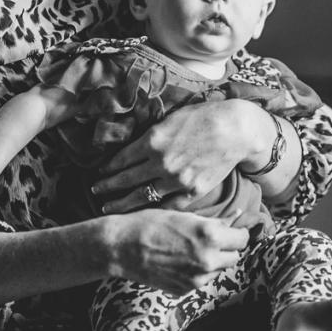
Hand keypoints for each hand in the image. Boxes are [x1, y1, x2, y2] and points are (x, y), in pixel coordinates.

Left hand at [92, 100, 251, 213]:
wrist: (235, 130)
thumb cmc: (204, 117)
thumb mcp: (171, 118)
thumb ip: (151, 134)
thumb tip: (133, 145)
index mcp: (152, 141)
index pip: (121, 159)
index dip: (107, 169)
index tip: (99, 173)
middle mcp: (160, 162)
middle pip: (125, 180)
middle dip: (107, 187)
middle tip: (95, 191)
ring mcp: (176, 179)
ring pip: (141, 196)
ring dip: (122, 202)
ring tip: (109, 207)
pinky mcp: (192, 191)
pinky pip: (166, 205)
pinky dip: (152, 209)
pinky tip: (141, 213)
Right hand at [105, 208, 248, 294]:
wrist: (122, 247)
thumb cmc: (151, 223)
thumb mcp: (185, 215)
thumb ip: (215, 220)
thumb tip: (238, 216)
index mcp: (210, 236)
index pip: (242, 239)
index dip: (238, 233)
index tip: (233, 230)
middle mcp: (207, 260)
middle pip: (234, 257)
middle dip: (227, 248)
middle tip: (213, 238)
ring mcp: (196, 279)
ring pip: (218, 270)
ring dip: (213, 260)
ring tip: (191, 248)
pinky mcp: (184, 290)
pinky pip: (200, 280)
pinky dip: (197, 271)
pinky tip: (180, 259)